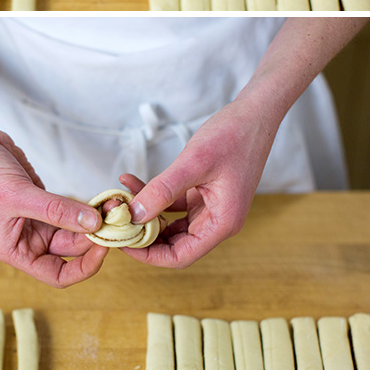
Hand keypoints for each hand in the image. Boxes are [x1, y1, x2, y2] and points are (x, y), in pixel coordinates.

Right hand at [0, 128, 107, 286]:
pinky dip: (89, 208)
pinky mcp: (47, 202)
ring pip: (76, 231)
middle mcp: (28, 240)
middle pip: (72, 252)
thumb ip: (56, 210)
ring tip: (113, 206)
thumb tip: (92, 224)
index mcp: (15, 251)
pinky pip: (73, 212)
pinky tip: (103, 200)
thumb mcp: (18, 195)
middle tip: (116, 218)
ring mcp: (39, 221)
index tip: (104, 246)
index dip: (84, 267)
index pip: (57, 274)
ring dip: (96, 221)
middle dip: (95, 237)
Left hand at [119, 97, 274, 268]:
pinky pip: (173, 205)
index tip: (122, 242)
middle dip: (143, 234)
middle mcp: (218, 221)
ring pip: (170, 225)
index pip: (180, 256)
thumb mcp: (194, 163)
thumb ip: (163, 190)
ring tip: (120, 199)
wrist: (254, 113)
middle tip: (115, 220)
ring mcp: (211, 208)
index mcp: (223, 223)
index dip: (149, 254)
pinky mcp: (205, 194)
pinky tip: (133, 182)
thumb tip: (134, 215)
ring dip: (145, 213)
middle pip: (174, 244)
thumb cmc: (234, 136)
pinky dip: (154, 196)